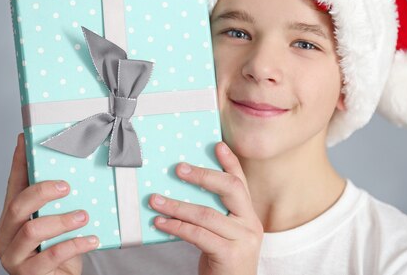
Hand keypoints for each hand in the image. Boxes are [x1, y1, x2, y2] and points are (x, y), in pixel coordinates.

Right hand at [0, 133, 98, 274]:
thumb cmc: (61, 249)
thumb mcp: (59, 221)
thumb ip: (60, 201)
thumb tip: (73, 169)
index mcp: (12, 219)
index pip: (13, 186)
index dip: (19, 162)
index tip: (25, 139)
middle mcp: (6, 236)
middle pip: (18, 206)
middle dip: (43, 191)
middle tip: (67, 186)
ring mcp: (13, 257)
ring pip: (33, 230)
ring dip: (63, 220)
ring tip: (84, 216)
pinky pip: (51, 256)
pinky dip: (75, 245)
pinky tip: (91, 240)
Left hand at [149, 141, 263, 274]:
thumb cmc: (223, 263)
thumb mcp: (223, 235)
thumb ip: (214, 215)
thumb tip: (183, 192)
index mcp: (250, 216)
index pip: (241, 182)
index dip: (230, 162)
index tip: (217, 145)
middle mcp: (251, 224)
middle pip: (231, 189)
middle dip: (202, 176)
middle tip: (178, 169)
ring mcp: (243, 239)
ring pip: (206, 214)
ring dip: (176, 206)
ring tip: (155, 201)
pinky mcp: (230, 254)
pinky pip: (198, 235)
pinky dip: (176, 227)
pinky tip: (161, 223)